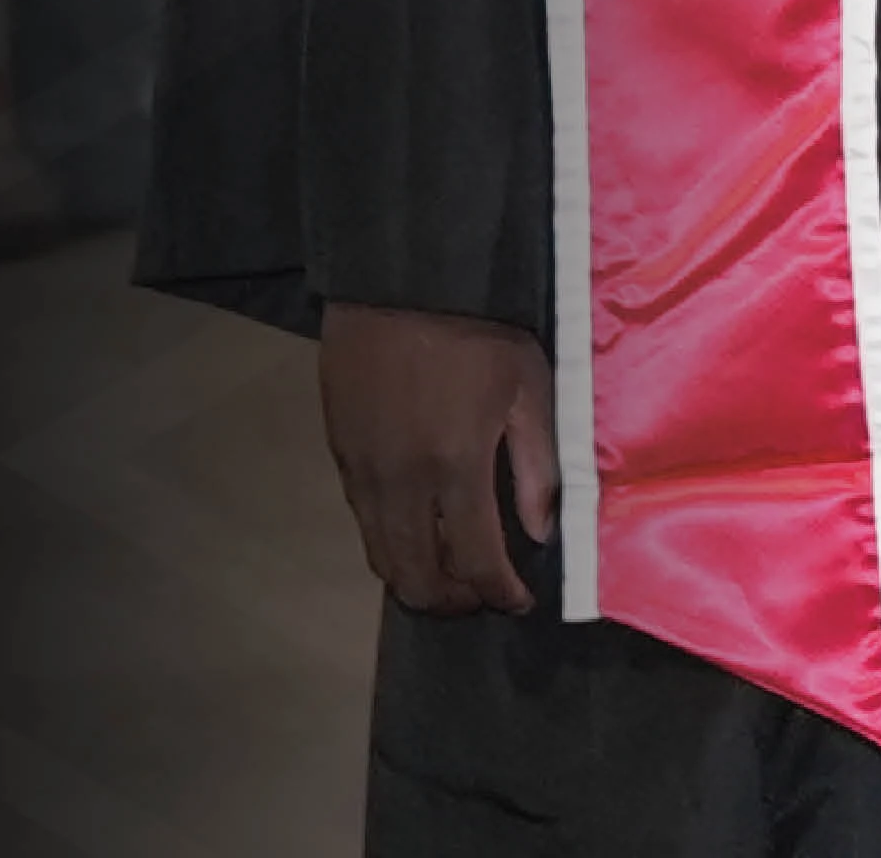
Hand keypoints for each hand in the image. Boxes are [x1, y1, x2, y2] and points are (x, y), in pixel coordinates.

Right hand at [318, 301, 554, 613]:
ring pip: (382, 557)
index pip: (475, 563)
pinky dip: (391, 541)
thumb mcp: (530, 387)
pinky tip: (416, 527)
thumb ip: (540, 467)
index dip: (500, 594)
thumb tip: (541, 533)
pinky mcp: (339, 452)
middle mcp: (401, 482)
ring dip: (417, 578)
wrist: (398, 279)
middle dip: (454, 601)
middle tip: (481, 594)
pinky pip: (362, 521)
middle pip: (418, 578)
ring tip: (449, 571)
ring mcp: (363, 470)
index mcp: (455, 466)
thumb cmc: (476, 328)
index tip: (518, 600)